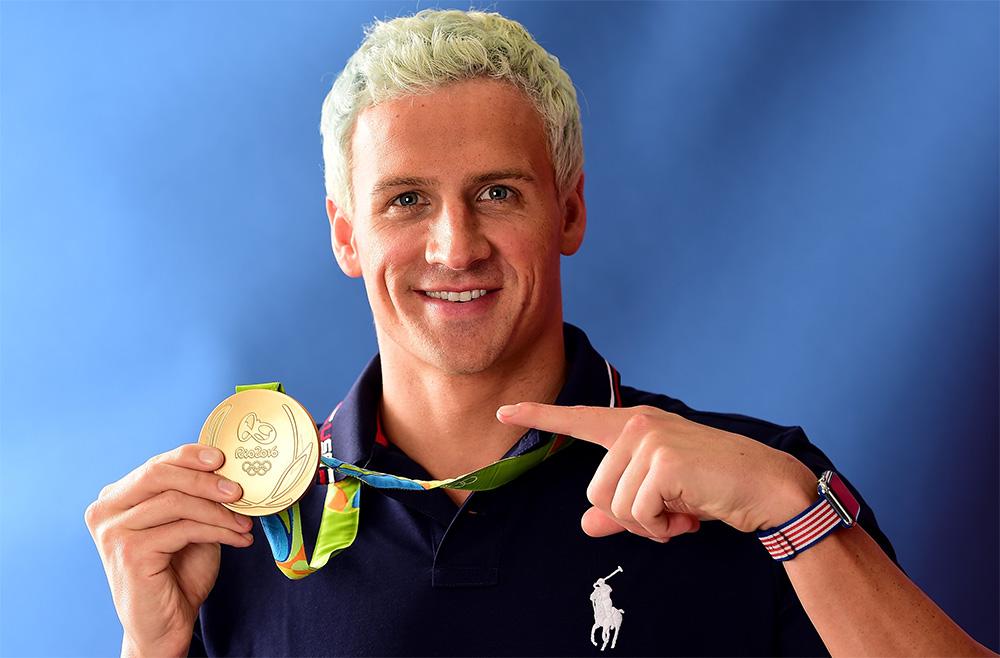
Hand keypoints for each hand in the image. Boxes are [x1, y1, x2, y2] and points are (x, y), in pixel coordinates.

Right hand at [84, 444, 254, 656]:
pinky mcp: (130, 552)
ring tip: (244, 523)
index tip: (222, 457)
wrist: (165, 624)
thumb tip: (227, 469)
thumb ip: (195, 496)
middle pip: (160, 475)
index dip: (190, 456)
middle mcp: (106, 511)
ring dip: (219, 511)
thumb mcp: (188, 523)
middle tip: (239, 491)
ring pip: (176, 502)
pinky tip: (238, 539)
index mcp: (115, 498)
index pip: (156, 464)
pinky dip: (217, 530)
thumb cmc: (177, 572)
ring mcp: (113, 532)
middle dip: (205, 480)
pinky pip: (183, 529)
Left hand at [496, 403, 816, 541]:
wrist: (766, 486)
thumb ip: (621, 510)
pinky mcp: (662, 460)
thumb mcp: (661, 500)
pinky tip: (689, 514)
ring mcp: (649, 439)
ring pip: (613, 506)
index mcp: (635, 426)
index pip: (578, 419)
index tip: (505, 411)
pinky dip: (661, 527)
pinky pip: (637, 514)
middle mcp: (637, 425)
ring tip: (681, 512)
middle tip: (669, 514)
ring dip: (648, 524)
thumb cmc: (713, 488)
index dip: (539, 417)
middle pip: (595, 492)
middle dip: (630, 517)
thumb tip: (585, 525)